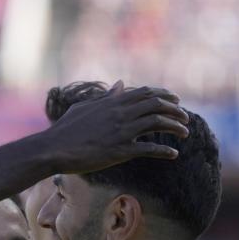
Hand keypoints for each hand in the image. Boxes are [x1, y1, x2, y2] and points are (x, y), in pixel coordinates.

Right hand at [44, 81, 189, 172]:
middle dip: (175, 110)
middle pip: (157, 105)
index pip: (146, 92)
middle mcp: (120, 114)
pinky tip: (173, 154)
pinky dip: (164, 151)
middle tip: (185, 118)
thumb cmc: (65, 129)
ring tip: (185, 133)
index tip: (176, 100)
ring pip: (157, 123)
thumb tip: (120, 85)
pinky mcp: (119, 151)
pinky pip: (149, 149)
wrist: (53, 148)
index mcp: (112, 102)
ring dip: (175, 127)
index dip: (165, 95)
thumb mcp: (85, 107)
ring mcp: (121, 132)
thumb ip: (105, 97)